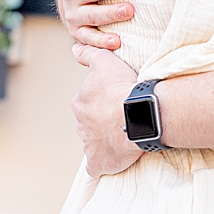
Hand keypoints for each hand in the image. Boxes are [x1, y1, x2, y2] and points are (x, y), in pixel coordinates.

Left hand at [70, 45, 142, 176]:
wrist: (138, 114)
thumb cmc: (123, 88)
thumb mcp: (105, 62)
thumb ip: (89, 54)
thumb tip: (75, 48)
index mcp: (80, 102)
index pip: (88, 101)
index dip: (104, 100)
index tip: (119, 99)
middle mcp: (80, 124)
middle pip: (90, 122)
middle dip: (103, 121)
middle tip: (124, 117)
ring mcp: (89, 144)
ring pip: (94, 142)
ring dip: (106, 140)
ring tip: (126, 135)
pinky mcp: (98, 161)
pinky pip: (97, 165)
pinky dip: (104, 163)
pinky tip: (114, 160)